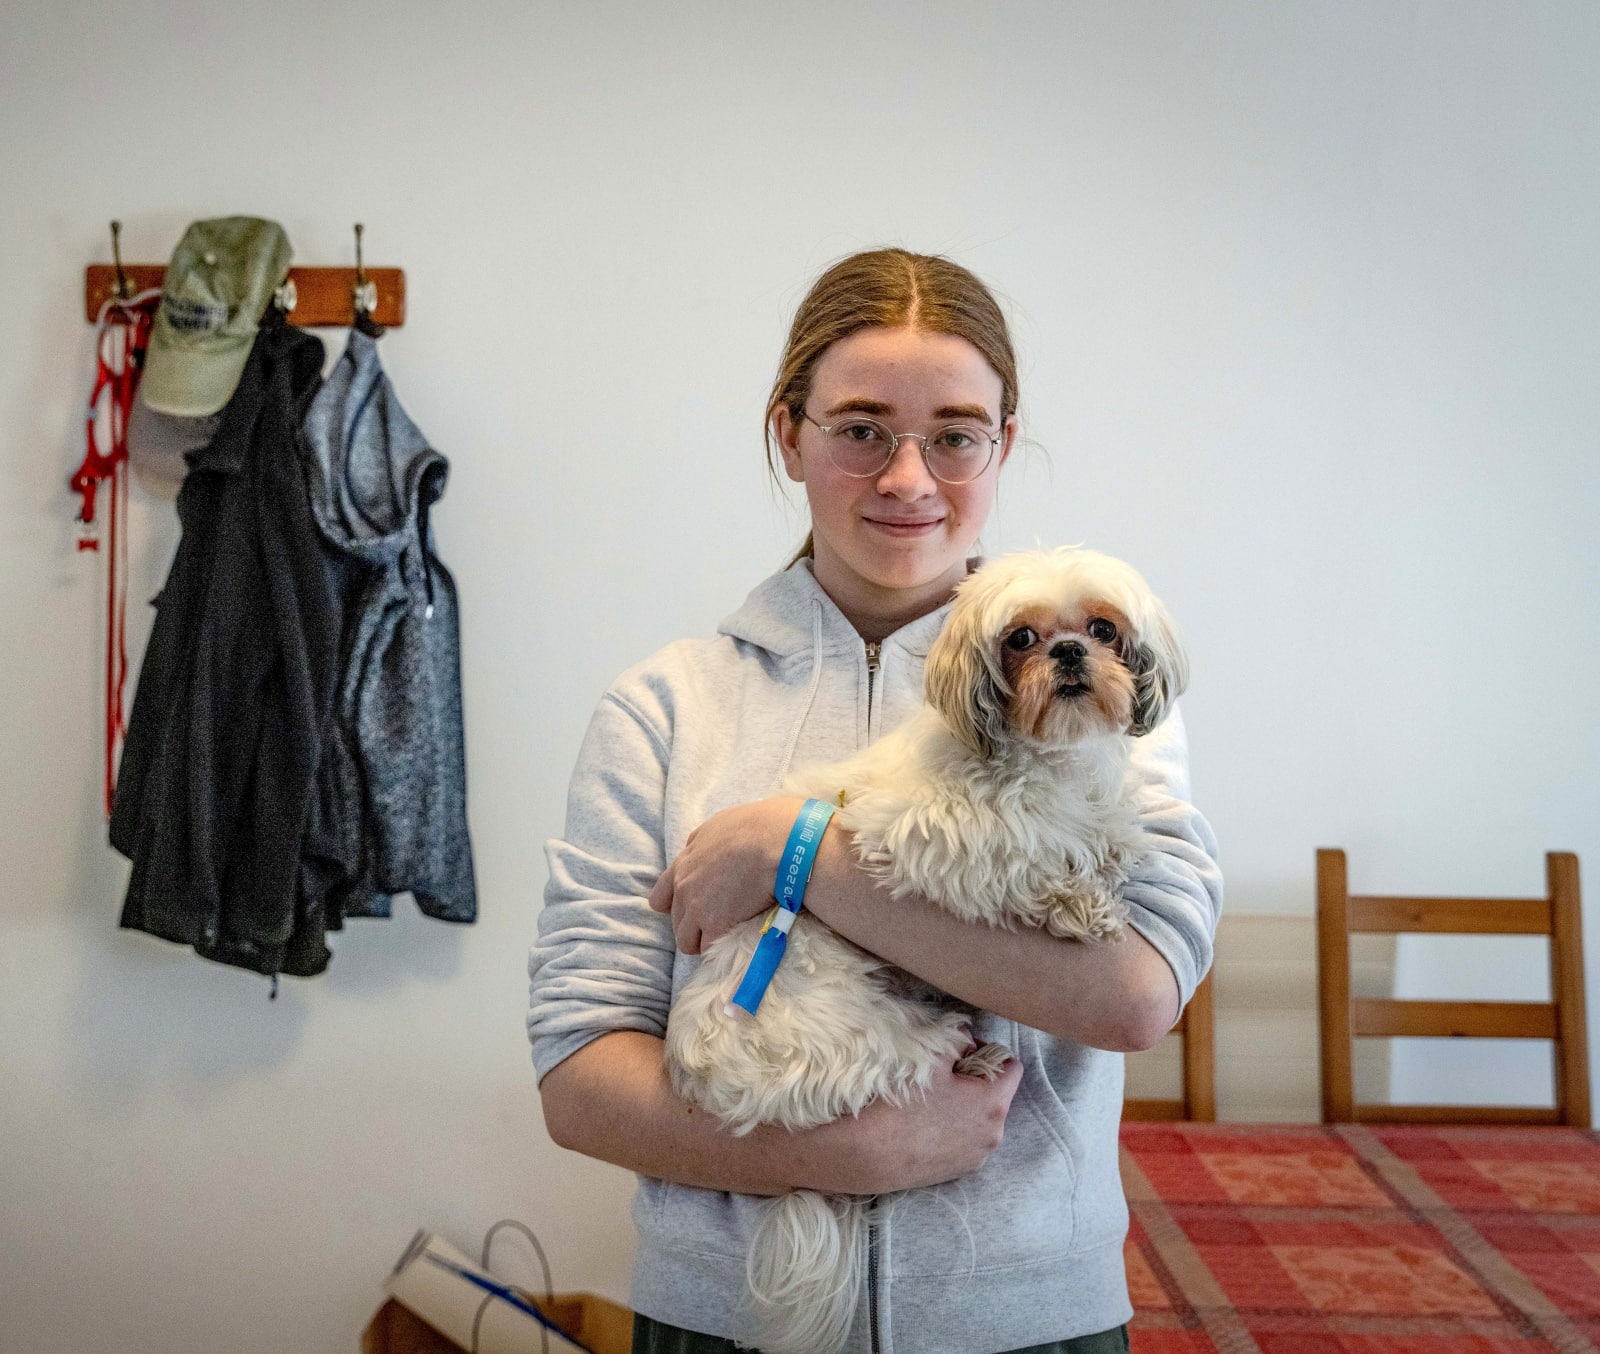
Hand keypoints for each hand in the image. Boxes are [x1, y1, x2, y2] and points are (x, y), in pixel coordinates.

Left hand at [648, 797, 805, 952]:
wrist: (778, 842)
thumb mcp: (718, 824)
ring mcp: (697, 909)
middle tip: (717, 924)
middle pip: (676, 922)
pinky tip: (735, 944)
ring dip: (704, 942)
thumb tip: (697, 846)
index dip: (672, 906)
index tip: (690, 909)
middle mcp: (684, 888)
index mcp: (684, 863)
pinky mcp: (716, 925)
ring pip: (687, 941)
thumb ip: (702, 841)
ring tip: (725, 940)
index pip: (660, 896)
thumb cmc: (756, 826)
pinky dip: (721, 949)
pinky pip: (710, 948)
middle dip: (693, 926)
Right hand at [786, 1046, 1022, 1194]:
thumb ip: (956, 1039)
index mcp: (993, 1103)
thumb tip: (966, 1035)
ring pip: (982, 1118)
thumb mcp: (930, 1059)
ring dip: (966, 1105)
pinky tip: (926, 1124)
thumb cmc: (901, 1103)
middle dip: (977, 1079)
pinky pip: (968, 1140)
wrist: (866, 1155)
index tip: (961, 1052)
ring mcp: (977, 1157)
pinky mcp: (959, 1172)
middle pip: (998, 1094)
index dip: (989, 1052)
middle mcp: (994, 1134)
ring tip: (933, 1100)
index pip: (1012, 1067)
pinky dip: (956, 1128)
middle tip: (944, 1074)